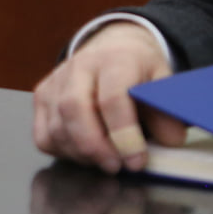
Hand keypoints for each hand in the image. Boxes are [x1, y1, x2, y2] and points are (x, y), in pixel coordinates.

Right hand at [32, 23, 184, 174]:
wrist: (112, 46)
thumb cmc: (137, 69)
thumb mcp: (162, 82)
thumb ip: (167, 111)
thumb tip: (171, 140)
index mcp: (115, 59)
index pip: (112, 97)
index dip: (124, 134)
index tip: (137, 161)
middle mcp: (80, 66)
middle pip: (74, 109)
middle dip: (96, 147)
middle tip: (116, 166)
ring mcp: (56, 80)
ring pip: (57, 126)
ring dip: (82, 154)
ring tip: (106, 160)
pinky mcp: (41, 95)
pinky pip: (44, 135)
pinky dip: (63, 152)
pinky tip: (85, 152)